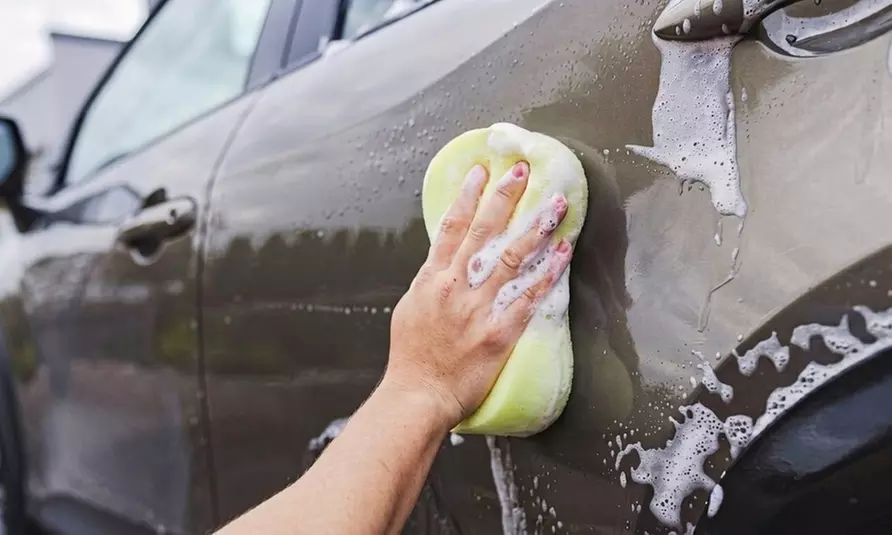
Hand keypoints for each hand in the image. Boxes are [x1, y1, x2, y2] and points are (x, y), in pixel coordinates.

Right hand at [384, 162, 572, 429]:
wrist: (418, 394)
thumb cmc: (412, 356)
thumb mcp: (411, 309)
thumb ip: (430, 282)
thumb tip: (444, 263)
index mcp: (433, 279)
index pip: (452, 227)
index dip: (467, 196)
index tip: (481, 172)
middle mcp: (456, 286)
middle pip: (483, 231)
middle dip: (503, 196)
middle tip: (521, 170)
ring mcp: (478, 308)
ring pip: (511, 257)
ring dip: (535, 226)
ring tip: (555, 204)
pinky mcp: (500, 331)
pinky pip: (528, 297)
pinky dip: (547, 272)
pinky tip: (563, 252)